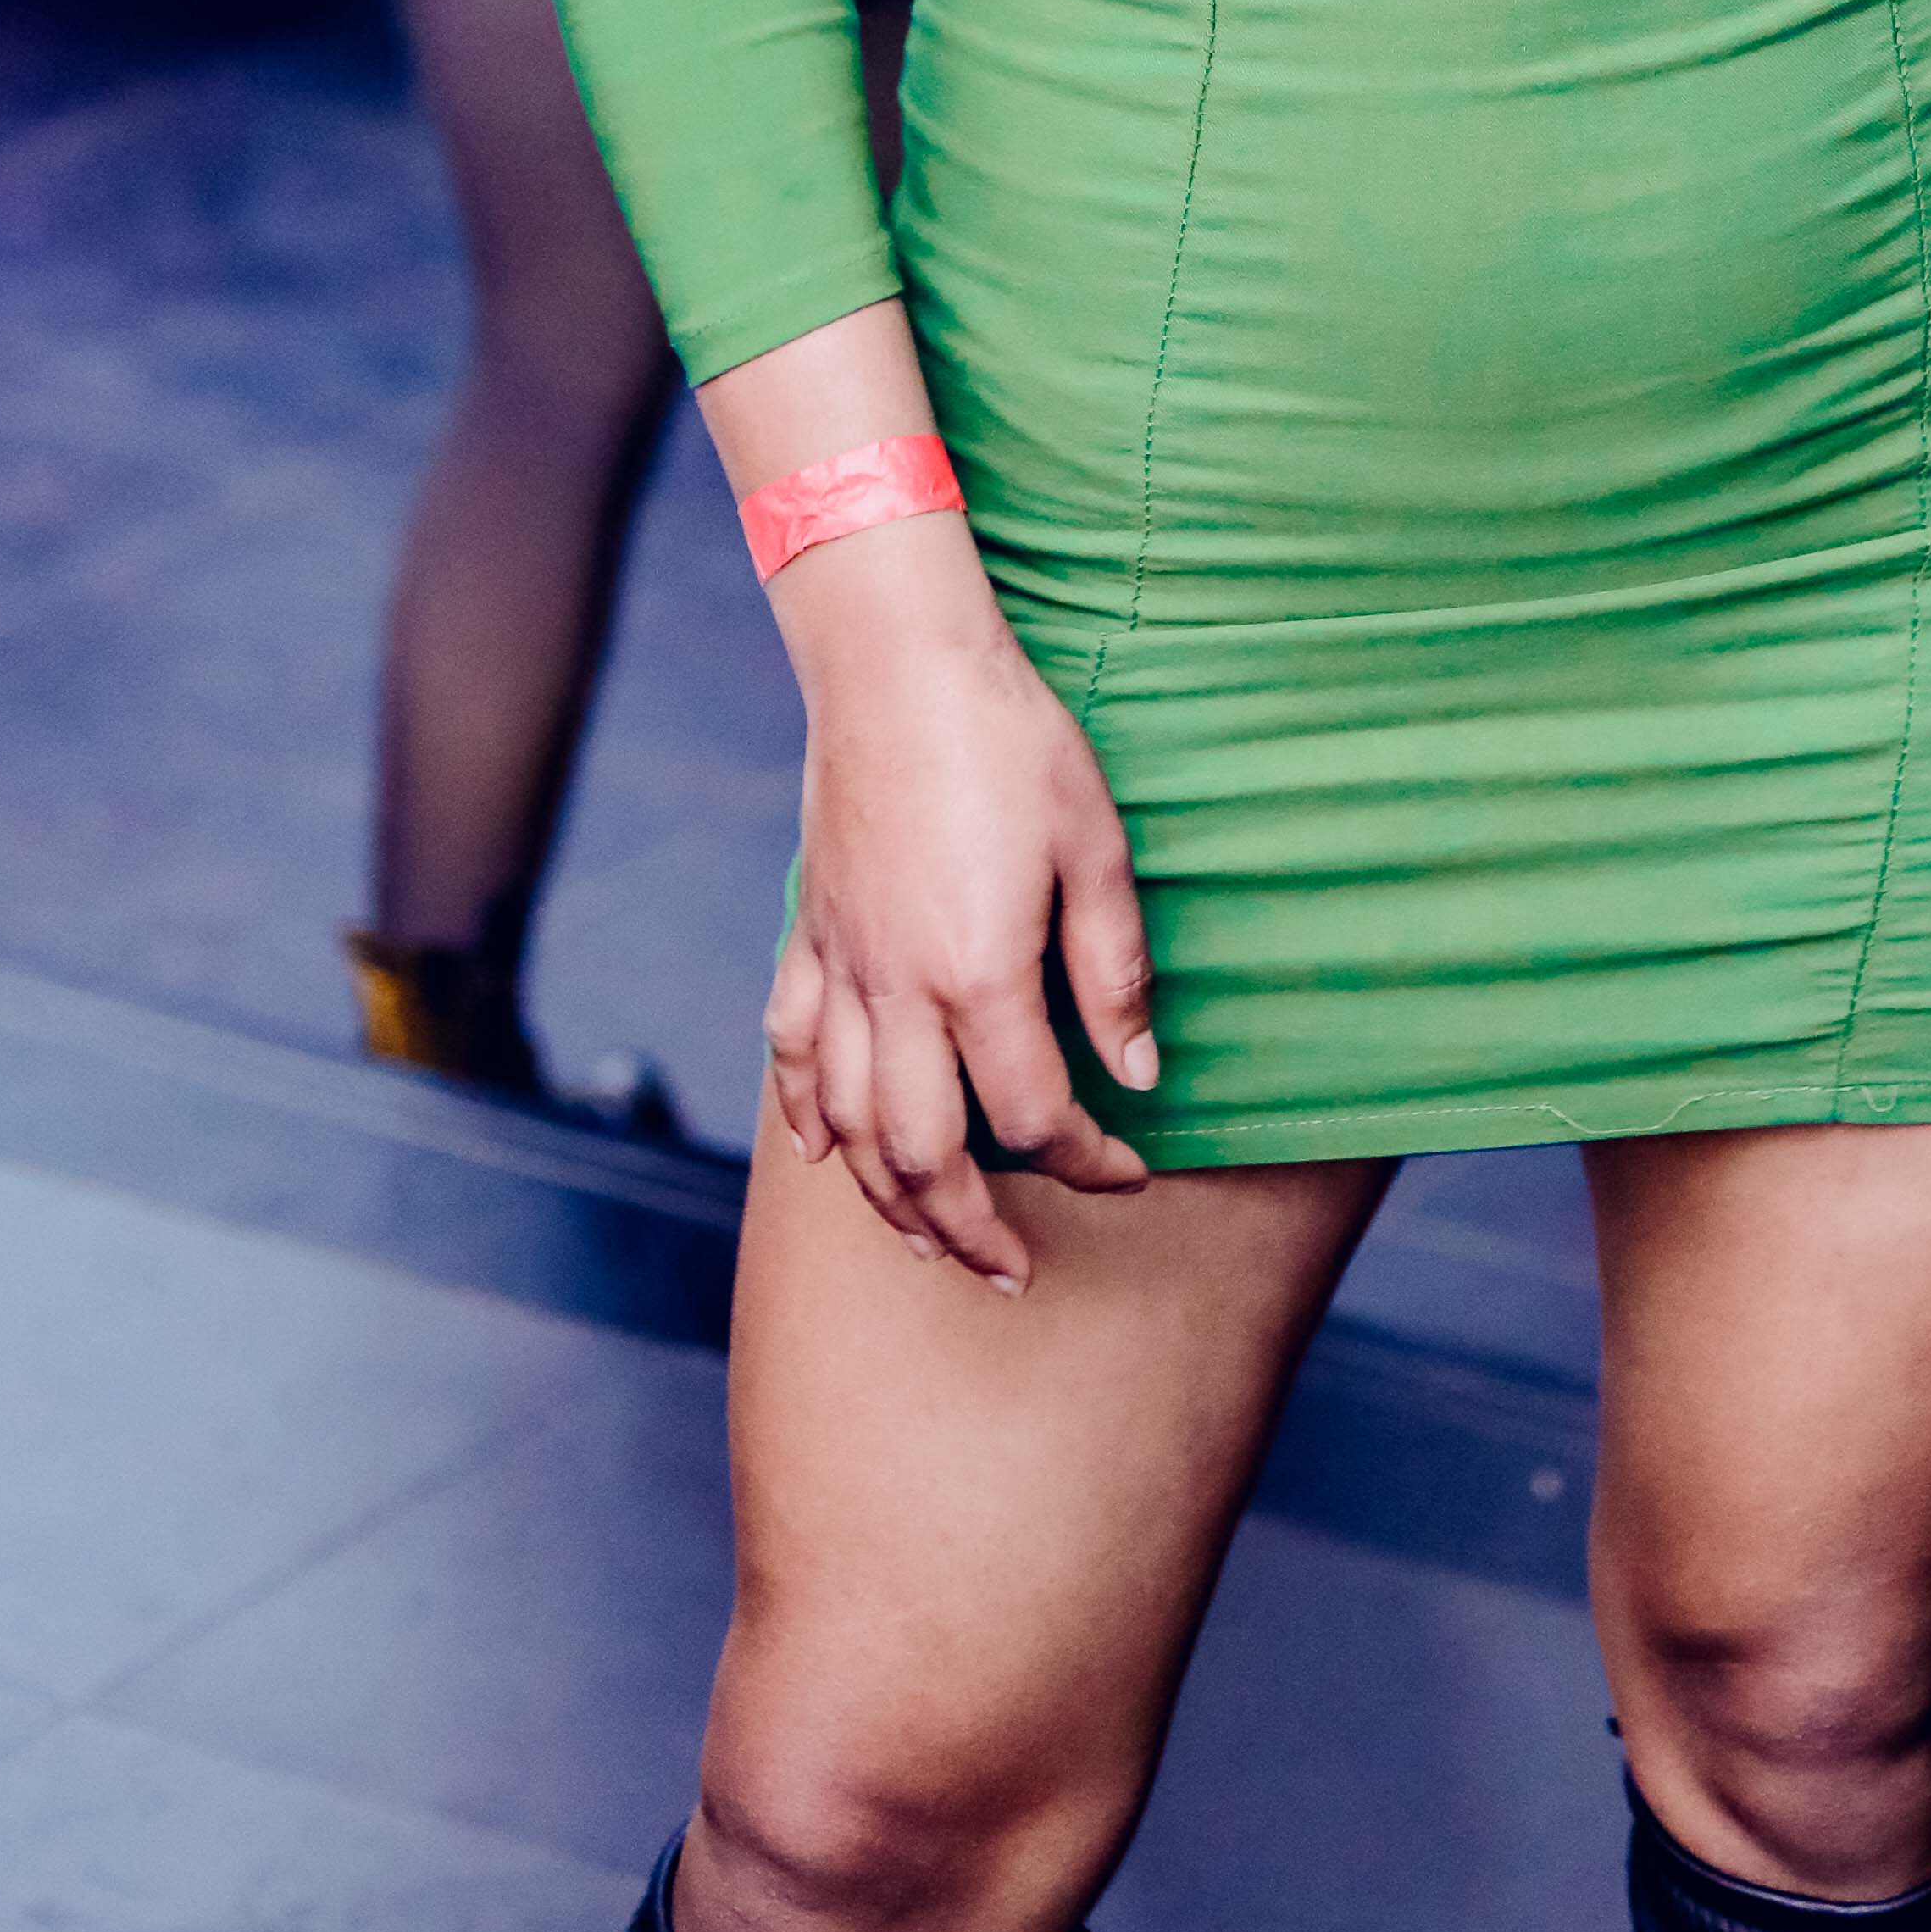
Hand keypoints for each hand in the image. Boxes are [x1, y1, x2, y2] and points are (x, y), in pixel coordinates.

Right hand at [767, 513, 1156, 1289]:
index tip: (1130, 1168)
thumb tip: (1142, 1073)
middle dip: (972, 1231)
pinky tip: (825, 1148)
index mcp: (980, 975)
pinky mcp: (810, 934)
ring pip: (846, 1126)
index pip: (1036, 1115)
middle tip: (1013, 1272)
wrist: (897, 659)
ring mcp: (842, 966)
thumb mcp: (1095, 845)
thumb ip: (1114, 970)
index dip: (1091, 1161)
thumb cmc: (1009, 739)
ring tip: (930, 1243)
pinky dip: (803, 1113)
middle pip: (924, 1156)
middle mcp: (898, 991)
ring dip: (887, 1200)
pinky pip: (788, 1048)